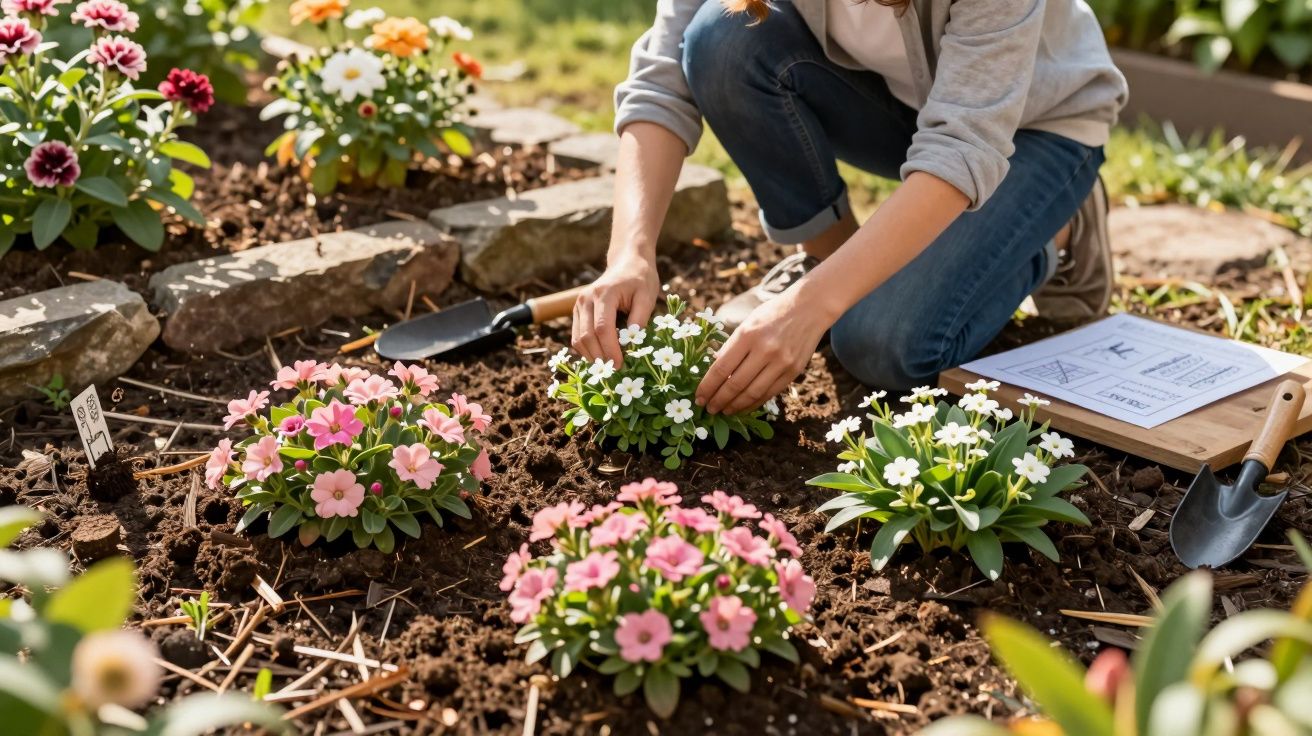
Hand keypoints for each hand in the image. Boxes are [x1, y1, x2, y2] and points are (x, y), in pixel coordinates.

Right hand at [572, 255, 660, 366]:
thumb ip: (639, 320)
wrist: (627, 263)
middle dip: (600, 357)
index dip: (610, 350)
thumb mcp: (647, 297)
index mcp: (604, 293)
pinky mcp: (577, 312)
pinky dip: (587, 350)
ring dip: (592, 357)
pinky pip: (577, 336)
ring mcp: (578, 305)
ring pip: (578, 339)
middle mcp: (586, 299)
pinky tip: (602, 356)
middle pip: (586, 336)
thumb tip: (631, 346)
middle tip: (616, 372)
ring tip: (610, 366)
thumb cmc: (641, 279)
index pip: (602, 328)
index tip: (621, 366)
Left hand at [696, 288, 832, 414]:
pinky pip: (769, 394)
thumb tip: (714, 369)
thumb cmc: (772, 314)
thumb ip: (731, 346)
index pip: (721, 368)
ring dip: (735, 406)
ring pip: (752, 393)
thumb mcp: (747, 323)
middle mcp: (764, 350)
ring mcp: (781, 362)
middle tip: (708, 409)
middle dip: (718, 400)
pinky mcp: (793, 372)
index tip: (698, 397)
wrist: (809, 308)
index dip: (707, 387)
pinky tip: (743, 407)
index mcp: (747, 335)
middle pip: (735, 384)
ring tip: (724, 412)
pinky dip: (754, 404)